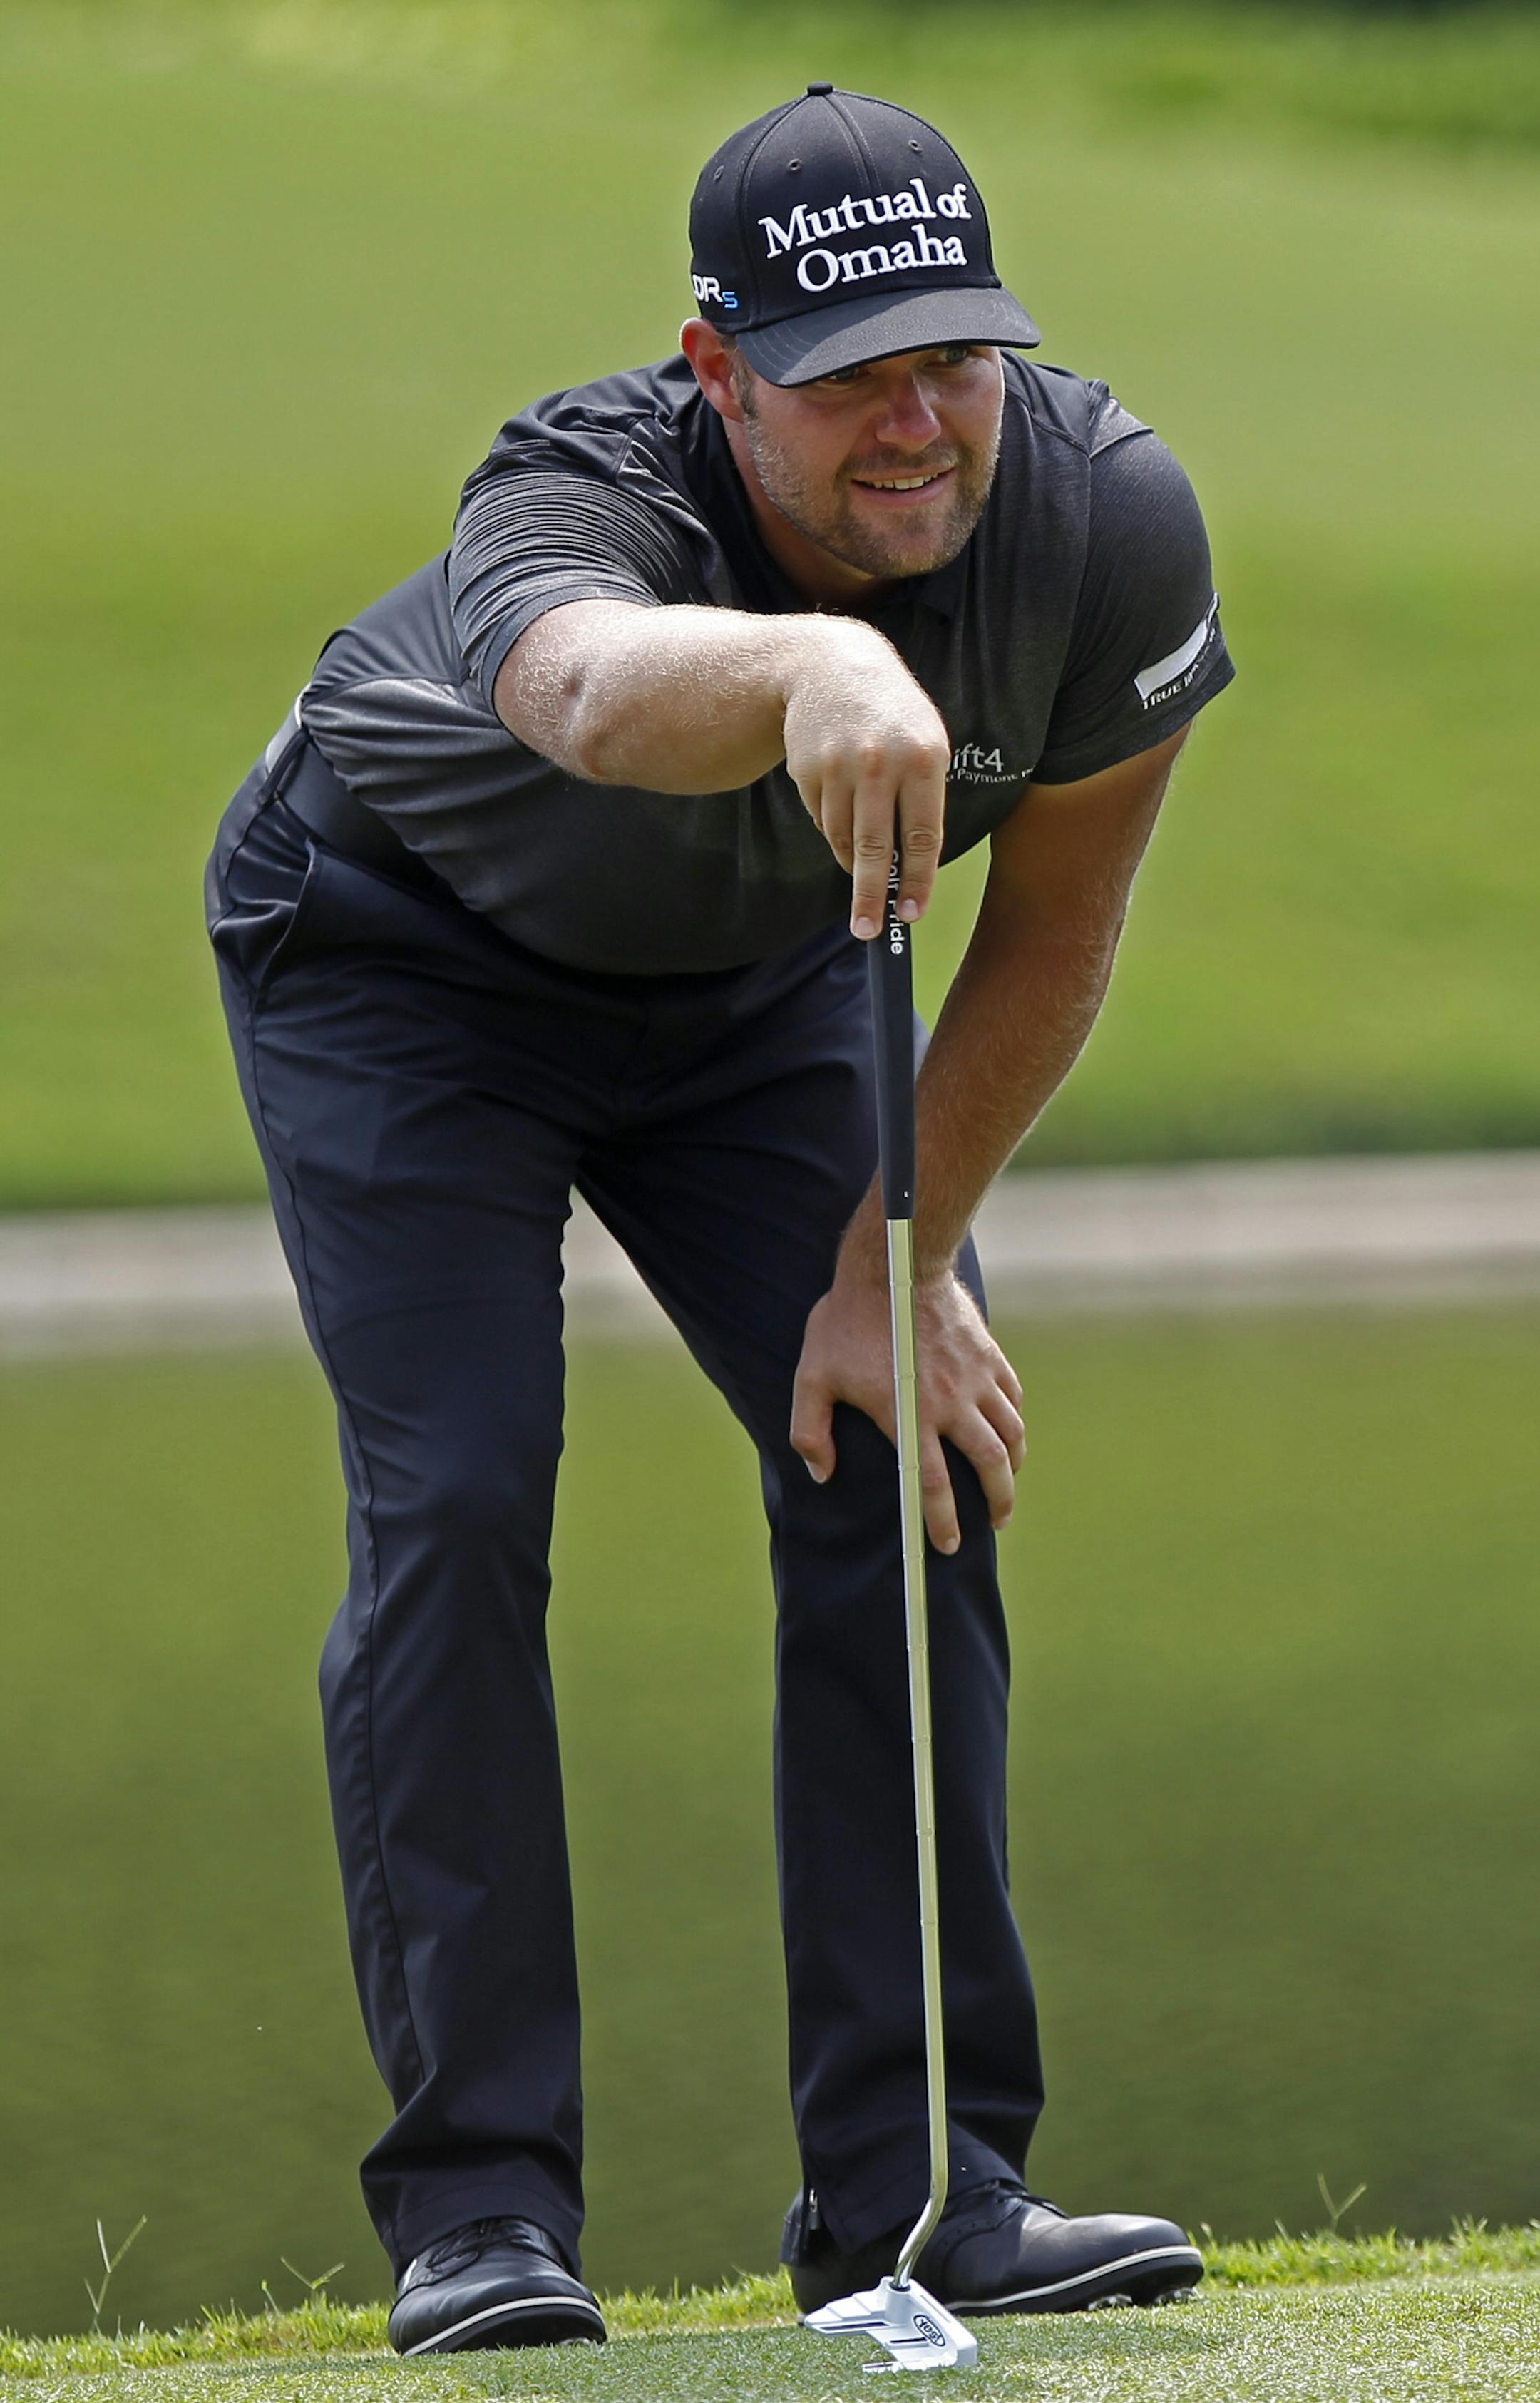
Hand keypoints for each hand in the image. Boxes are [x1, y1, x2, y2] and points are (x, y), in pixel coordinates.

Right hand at [781, 622, 949, 937]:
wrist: (833, 664)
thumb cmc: (892, 714)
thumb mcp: (925, 742)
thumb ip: (924, 799)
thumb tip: (910, 867)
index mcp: (925, 758)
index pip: (923, 836)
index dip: (916, 881)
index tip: (910, 914)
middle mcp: (882, 763)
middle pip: (874, 847)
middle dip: (869, 896)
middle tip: (869, 931)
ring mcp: (841, 765)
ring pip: (842, 836)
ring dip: (850, 859)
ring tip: (857, 865)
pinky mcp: (807, 768)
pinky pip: (821, 817)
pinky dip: (832, 824)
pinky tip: (840, 803)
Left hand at [790, 1257, 1025, 1552]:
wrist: (894, 1265)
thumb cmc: (847, 1322)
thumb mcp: (812, 1376)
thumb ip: (810, 1431)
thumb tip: (821, 1474)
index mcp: (908, 1415)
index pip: (929, 1484)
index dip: (941, 1520)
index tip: (947, 1545)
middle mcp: (950, 1403)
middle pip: (989, 1465)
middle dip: (998, 1502)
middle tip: (997, 1522)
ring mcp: (975, 1378)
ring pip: (1010, 1434)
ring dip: (1014, 1466)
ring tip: (1008, 1483)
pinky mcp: (989, 1355)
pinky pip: (1013, 1398)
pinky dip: (1016, 1422)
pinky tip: (1009, 1431)